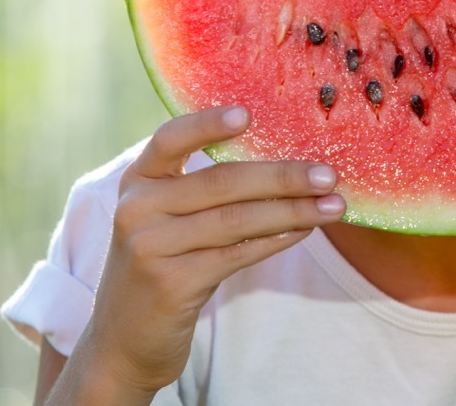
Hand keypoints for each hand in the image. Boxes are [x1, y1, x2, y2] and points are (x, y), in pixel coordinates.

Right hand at [54, 106, 344, 403]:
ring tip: (333, 205)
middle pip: (223, 182)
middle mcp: (137, 208)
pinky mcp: (172, 284)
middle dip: (283, 177)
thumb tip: (284, 164)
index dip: (208, 124)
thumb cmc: (162, 266)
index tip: (248, 114)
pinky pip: (238, 254)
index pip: (171, 139)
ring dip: (293, 210)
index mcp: (137, 180)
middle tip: (329, 174)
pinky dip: (277, 239)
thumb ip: (202, 189)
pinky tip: (304, 230)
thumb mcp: (164, 219)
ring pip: (238, 220)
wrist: (121, 341)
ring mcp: (151, 246)